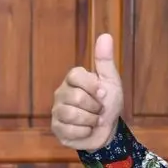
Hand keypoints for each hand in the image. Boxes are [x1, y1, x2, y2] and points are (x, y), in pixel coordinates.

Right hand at [50, 32, 124, 150]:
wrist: (108, 130)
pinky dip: (84, 132)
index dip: (92, 86)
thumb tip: (105, 35)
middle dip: (94, 106)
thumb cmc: (108, 103)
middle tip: (100, 109)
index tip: (103, 93)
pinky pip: (69, 130)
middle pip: (76, 97)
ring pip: (71, 114)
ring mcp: (57, 111)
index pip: (75, 75)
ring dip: (90, 120)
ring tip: (95, 120)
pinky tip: (87, 130)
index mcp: (73, 79)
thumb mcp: (111, 81)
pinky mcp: (57, 128)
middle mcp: (61, 93)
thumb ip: (105, 60)